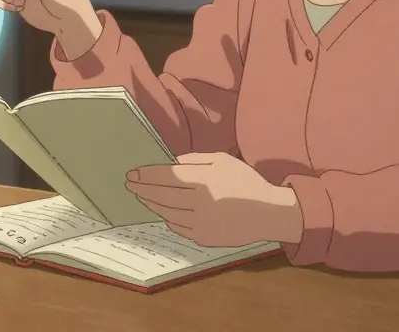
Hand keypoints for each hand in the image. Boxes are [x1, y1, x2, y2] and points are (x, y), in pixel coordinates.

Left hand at [125, 152, 301, 247]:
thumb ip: (195, 159)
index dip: (147, 175)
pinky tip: (162, 211)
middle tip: (130, 184)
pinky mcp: (204, 238)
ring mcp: (201, 223)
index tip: (133, 173)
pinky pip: (178, 227)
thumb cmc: (245, 183)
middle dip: (143, 189)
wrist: (268, 213)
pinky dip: (167, 218)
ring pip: (167, 213)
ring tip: (142, 197)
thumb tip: (171, 162)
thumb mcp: (223, 161)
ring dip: (151, 204)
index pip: (167, 177)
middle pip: (162, 195)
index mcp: (204, 180)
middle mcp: (200, 203)